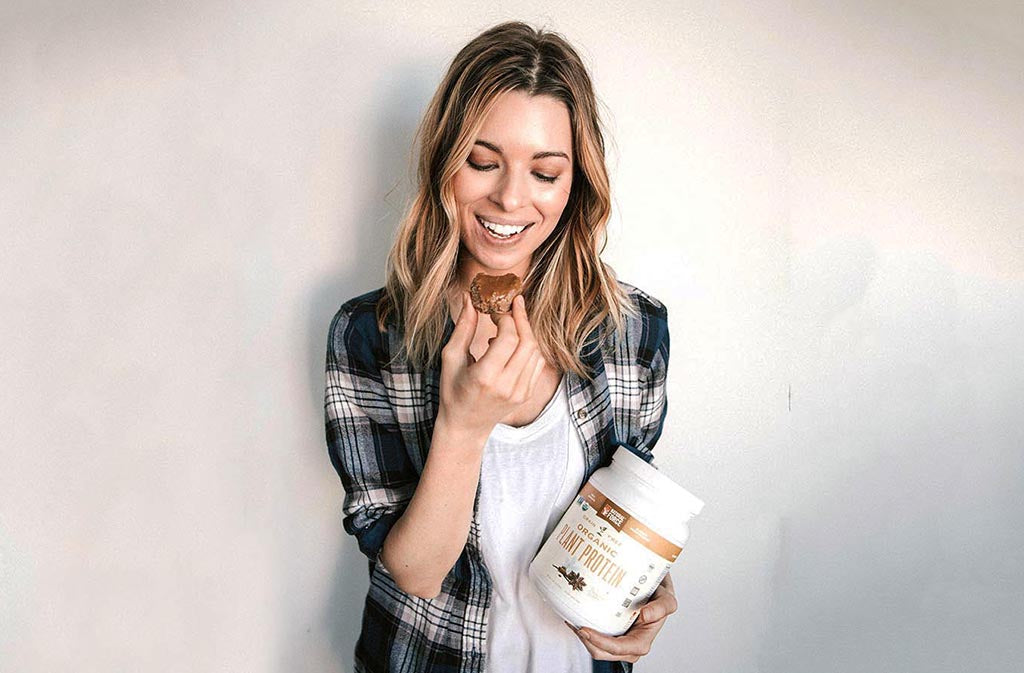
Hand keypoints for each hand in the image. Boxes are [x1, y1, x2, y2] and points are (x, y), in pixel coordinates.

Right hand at [437, 292, 545, 437]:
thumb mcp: (451, 358)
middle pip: (527, 342)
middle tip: (511, 307)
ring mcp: (520, 393)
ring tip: (508, 327)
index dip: (505, 318)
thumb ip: (463, 327)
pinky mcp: (527, 395)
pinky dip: (529, 348)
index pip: (508, 338)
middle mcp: (507, 386)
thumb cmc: (453, 391)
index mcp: (485, 377)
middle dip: (521, 320)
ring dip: (526, 333)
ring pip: (536, 352)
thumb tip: (469, 299)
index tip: (494, 311)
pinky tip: (513, 345)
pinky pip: (538, 364)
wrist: (465, 426)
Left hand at [566, 572, 677, 662]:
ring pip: (595, 649)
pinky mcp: (610, 635)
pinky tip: (577, 618)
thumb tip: (645, 616)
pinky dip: (584, 631)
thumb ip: (662, 607)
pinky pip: (594, 640)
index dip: (599, 642)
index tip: (585, 629)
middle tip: (574, 624)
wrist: (654, 588)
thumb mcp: (666, 599)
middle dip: (586, 641)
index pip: (617, 649)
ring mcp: (619, 642)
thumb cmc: (659, 596)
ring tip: (572, 620)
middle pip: (602, 653)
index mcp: (641, 643)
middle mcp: (629, 646)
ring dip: (583, 637)